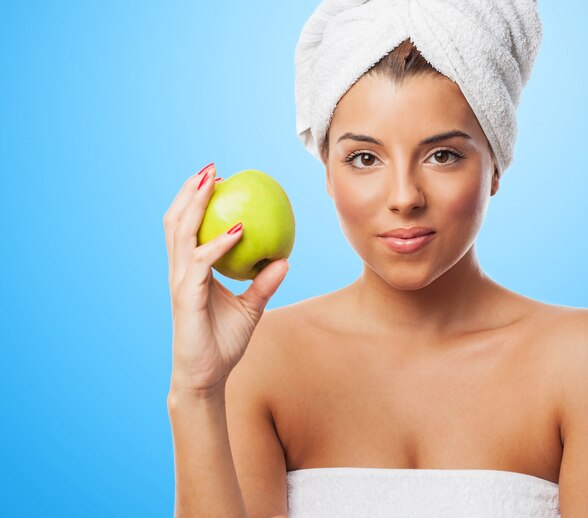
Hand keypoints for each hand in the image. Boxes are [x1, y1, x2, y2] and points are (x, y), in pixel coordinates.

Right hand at [163, 164, 288, 395]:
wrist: (205, 377)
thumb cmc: (223, 343)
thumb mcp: (250, 308)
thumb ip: (263, 284)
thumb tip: (284, 260)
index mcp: (190, 271)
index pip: (188, 228)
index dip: (196, 201)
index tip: (217, 180)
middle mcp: (180, 271)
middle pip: (176, 221)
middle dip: (190, 191)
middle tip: (211, 168)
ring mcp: (180, 282)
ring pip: (181, 233)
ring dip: (195, 204)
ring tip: (212, 181)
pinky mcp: (186, 296)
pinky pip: (201, 262)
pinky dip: (218, 243)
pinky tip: (239, 229)